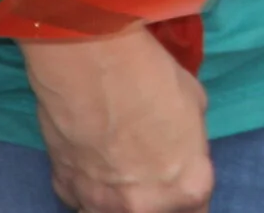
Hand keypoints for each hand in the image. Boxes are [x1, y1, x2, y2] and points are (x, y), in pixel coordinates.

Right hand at [22, 33, 212, 212]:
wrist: (91, 65)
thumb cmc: (152, 77)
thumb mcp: (196, 106)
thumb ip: (189, 142)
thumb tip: (180, 147)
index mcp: (188, 187)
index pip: (198, 208)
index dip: (189, 188)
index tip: (183, 176)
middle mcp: (146, 207)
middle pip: (155, 212)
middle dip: (158, 197)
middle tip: (150, 166)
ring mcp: (101, 204)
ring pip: (111, 212)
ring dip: (117, 198)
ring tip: (118, 167)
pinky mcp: (65, 189)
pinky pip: (81, 196)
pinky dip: (87, 183)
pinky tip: (89, 156)